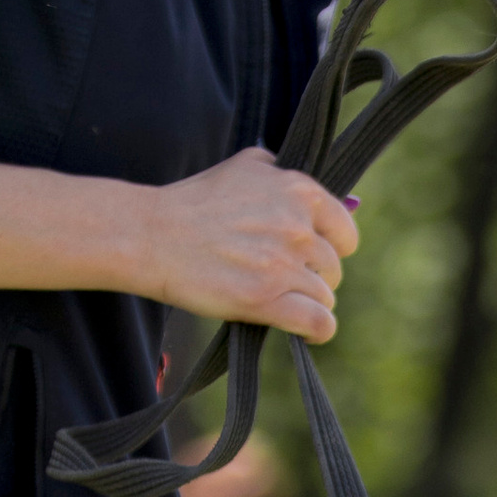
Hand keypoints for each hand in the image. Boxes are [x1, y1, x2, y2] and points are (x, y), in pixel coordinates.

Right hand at [146, 149, 357, 341]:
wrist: (151, 235)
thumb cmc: (193, 203)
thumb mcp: (244, 166)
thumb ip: (282, 174)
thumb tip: (310, 191)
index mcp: (298, 192)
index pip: (345, 232)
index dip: (331, 248)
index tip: (311, 256)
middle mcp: (297, 227)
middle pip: (333, 269)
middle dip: (312, 276)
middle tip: (280, 278)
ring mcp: (283, 264)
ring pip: (324, 297)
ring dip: (305, 302)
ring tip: (276, 299)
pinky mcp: (265, 300)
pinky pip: (319, 323)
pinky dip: (317, 330)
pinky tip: (307, 331)